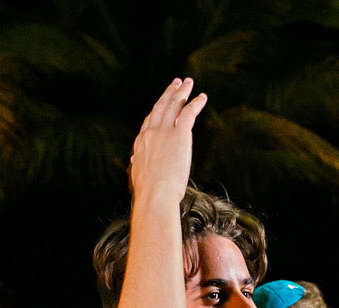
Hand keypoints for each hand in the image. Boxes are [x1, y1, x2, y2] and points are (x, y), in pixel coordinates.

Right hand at [129, 78, 207, 206]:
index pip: (149, 121)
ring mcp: (164, 132)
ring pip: (173, 105)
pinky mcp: (179, 135)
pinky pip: (188, 113)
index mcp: (141, 143)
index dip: (157, 110)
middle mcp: (150, 133)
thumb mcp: (140, 176)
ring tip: (188, 82)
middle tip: (176, 83)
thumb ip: (140, 165)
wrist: (155, 194)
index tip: (162, 102)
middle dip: (169, 93)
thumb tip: (136, 162)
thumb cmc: (149, 192)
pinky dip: (196, 103)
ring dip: (181, 92)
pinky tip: (202, 97)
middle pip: (160, 107)